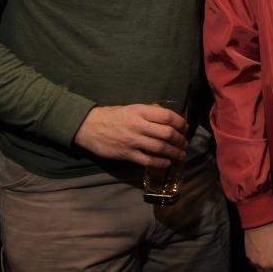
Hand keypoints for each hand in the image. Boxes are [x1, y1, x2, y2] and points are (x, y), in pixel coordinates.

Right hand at [73, 104, 187, 167]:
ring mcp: (133, 141)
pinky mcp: (127, 154)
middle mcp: (138, 125)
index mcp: (140, 111)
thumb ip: (150, 111)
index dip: (180, 122)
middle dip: (180, 139)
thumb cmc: (112, 115)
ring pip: (160, 148)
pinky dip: (160, 163)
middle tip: (185, 143)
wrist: (88, 127)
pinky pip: (147, 160)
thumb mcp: (132, 108)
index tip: (185, 127)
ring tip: (181, 154)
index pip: (167, 116)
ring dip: (174, 152)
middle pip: (167, 133)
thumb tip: (168, 116)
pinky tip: (167, 163)